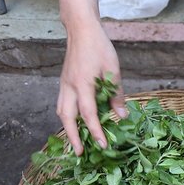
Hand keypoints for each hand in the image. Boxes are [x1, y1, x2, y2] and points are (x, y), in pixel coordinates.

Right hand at [57, 22, 126, 155]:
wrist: (81, 30)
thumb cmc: (99, 48)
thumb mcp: (114, 70)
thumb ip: (117, 95)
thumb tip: (122, 117)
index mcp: (83, 83)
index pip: (89, 113)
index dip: (96, 131)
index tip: (103, 145)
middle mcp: (69, 86)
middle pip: (66, 117)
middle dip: (72, 137)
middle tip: (79, 153)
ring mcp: (64, 84)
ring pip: (61, 111)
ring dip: (68, 129)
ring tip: (76, 143)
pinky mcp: (64, 83)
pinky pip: (63, 104)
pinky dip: (67, 117)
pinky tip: (75, 125)